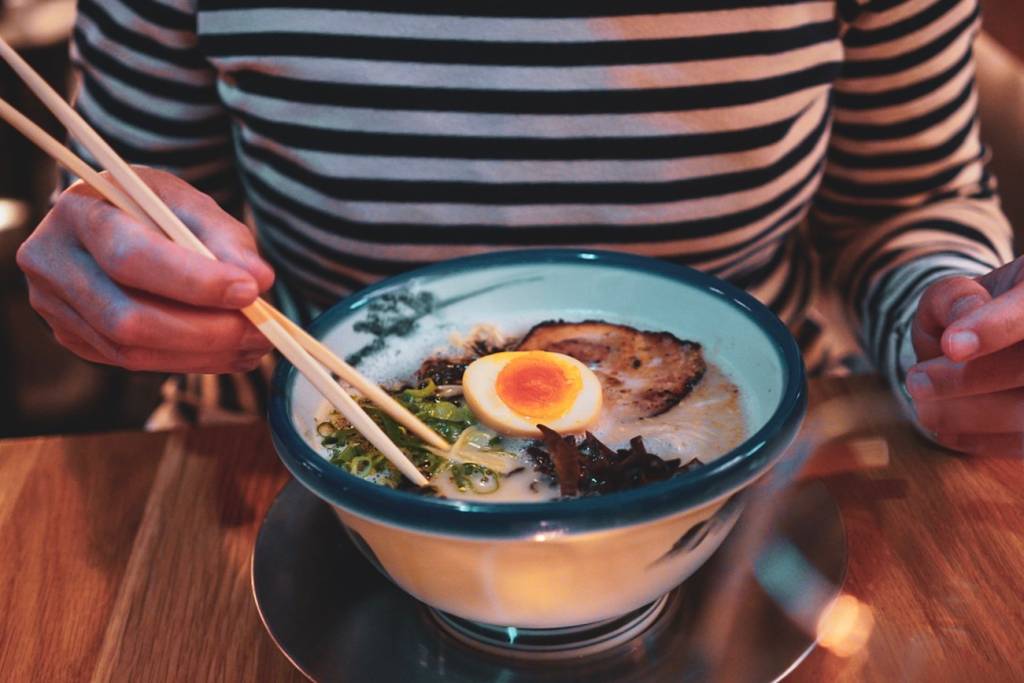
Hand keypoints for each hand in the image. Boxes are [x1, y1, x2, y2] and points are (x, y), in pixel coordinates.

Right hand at [17, 167, 274, 373]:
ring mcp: (53, 306)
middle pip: (128, 318)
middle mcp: (51, 262)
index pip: (131, 257)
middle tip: (261, 332)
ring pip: (130, 350)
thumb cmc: (152, 208)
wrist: (108, 221)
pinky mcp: (71, 337)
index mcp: (78, 212)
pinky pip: (131, 362)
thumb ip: (225, 238)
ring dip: (202, 355)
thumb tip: (260, 279)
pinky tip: (226, 352)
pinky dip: (187, 361)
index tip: (251, 292)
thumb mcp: (187, 204)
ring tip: (253, 345)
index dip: (194, 281)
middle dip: (205, 332)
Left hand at [906, 260, 1023, 456]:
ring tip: (924, 409)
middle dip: (968, 381)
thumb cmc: (975, 312)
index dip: (994, 327)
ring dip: (972, 416)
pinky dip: (984, 441)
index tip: (950, 346)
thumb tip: (960, 328)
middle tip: (915, 383)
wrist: (996, 333)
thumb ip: (953, 298)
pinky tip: (944, 431)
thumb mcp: (956, 292)